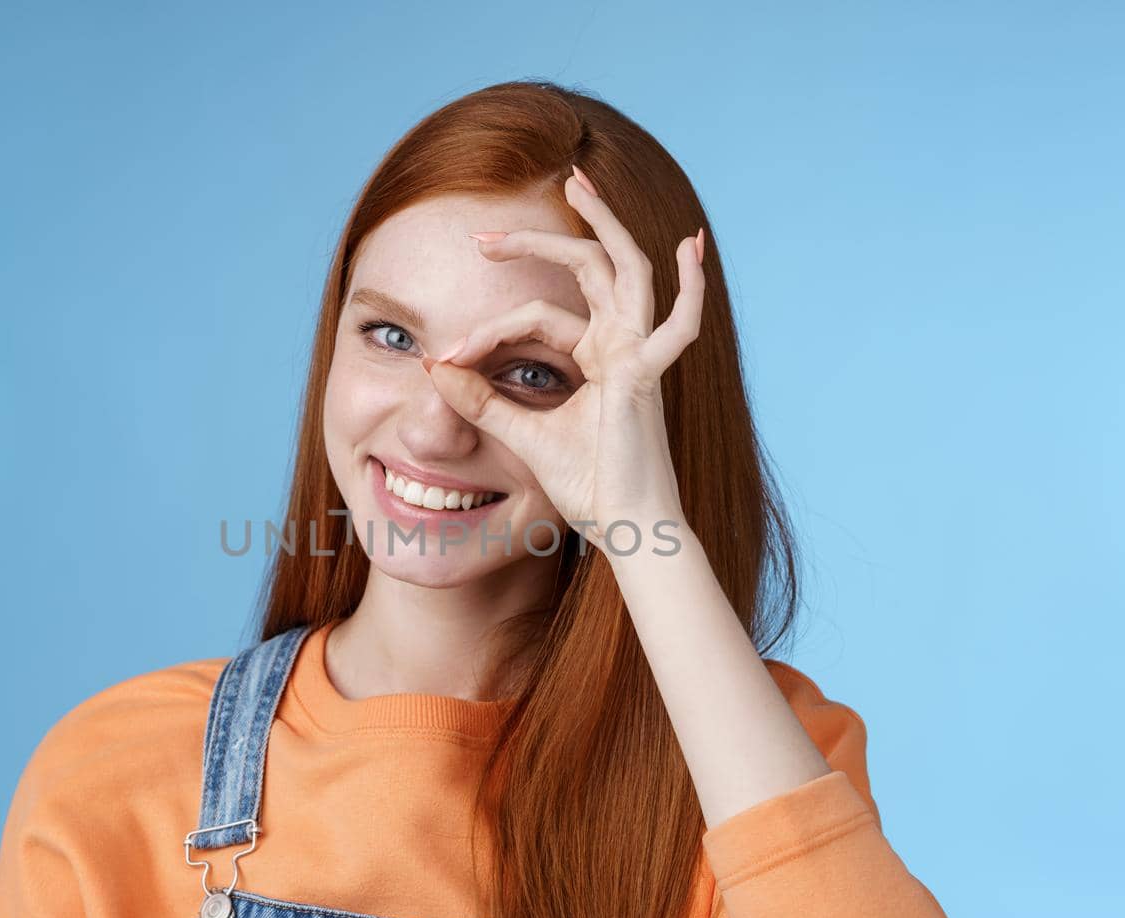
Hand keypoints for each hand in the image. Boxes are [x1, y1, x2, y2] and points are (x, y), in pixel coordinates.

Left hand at [421, 165, 705, 552]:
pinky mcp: (645, 378)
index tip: (444, 359)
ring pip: (623, 269)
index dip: (486, 333)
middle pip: (584, 269)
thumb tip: (432, 368)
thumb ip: (481, 401)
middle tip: (484, 234)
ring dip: (603, 222)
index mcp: (598, 357)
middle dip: (538, 240)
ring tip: (577, 181)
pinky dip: (692, 287)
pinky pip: (677, 326)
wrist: (626, 529)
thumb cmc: (588, 488)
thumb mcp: (522, 436)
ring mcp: (639, 355)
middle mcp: (622, 345)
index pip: (537, 317)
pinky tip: (692, 246)